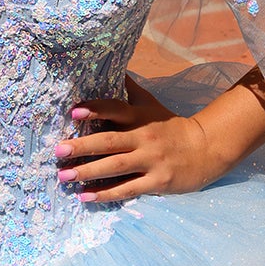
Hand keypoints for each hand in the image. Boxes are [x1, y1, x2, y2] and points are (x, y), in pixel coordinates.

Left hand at [54, 82, 219, 204]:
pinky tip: (86, 197)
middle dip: (82, 146)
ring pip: (116, 167)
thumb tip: (113, 68)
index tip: (74, 112)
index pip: (116, 109)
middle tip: (58, 151)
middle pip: (110, 142)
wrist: (206, 149)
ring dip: (88, 172)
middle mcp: (144, 137)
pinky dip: (106, 194)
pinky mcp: (157, 182)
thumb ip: (130, 89)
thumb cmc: (171, 126)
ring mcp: (151, 160)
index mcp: (140, 117)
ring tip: (64, 176)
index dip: (96, 109)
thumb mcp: (151, 104)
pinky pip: (128, 189)